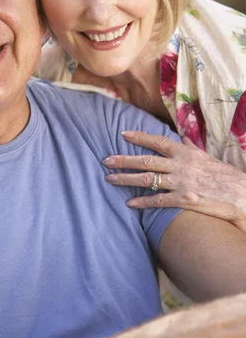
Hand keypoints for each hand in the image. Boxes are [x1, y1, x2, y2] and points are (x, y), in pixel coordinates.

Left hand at [103, 130, 245, 232]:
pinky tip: (129, 203)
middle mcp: (181, 165)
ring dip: (126, 179)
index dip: (139, 137)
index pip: (158, 141)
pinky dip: (142, 202)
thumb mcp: (207, 158)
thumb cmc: (225, 177)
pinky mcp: (184, 200)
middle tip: (106, 160)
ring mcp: (181, 183)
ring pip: (147, 179)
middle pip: (146, 161)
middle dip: (123, 160)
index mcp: (186, 153)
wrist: (241, 196)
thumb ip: (191, 148)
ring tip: (110, 179)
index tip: (123, 134)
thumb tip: (183, 139)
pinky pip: (158, 200)